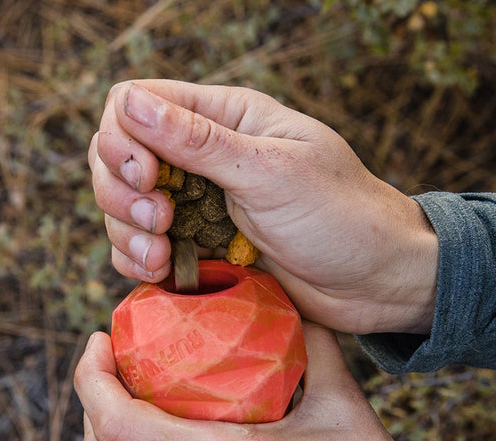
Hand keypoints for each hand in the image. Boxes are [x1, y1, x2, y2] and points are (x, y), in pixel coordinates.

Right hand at [90, 80, 439, 335]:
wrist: (378, 283)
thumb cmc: (341, 217)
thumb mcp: (270, 172)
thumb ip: (197, 142)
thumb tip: (131, 102)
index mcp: (225, 118)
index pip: (136, 102)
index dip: (123, 137)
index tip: (147, 176)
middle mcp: (203, 155)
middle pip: (116, 155)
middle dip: (120, 190)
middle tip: (158, 219)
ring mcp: (196, 204)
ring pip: (122, 205)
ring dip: (126, 231)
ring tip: (162, 256)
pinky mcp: (196, 247)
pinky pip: (138, 248)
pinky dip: (135, 260)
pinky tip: (160, 272)